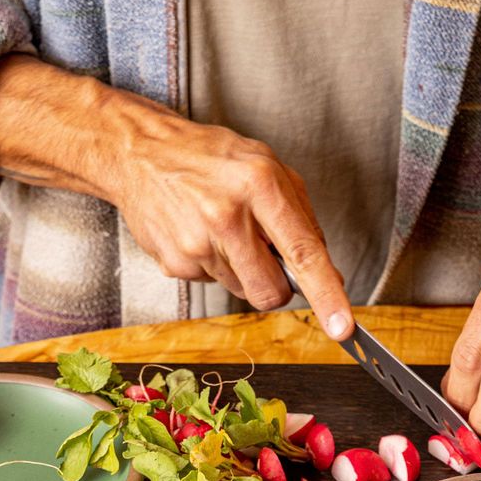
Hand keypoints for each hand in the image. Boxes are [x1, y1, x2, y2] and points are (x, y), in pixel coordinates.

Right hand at [108, 102, 352, 336]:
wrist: (137, 153)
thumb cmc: (208, 158)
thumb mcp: (266, 166)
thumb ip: (302, 217)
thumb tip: (330, 273)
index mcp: (259, 184)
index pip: (303, 251)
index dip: (327, 294)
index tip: (343, 327)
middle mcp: (227, 216)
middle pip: (271, 292)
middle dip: (276, 286)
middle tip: (262, 254)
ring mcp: (197, 244)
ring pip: (243, 290)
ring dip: (241, 270)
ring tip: (221, 229)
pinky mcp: (176, 264)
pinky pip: (213, 284)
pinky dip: (213, 265)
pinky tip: (198, 233)